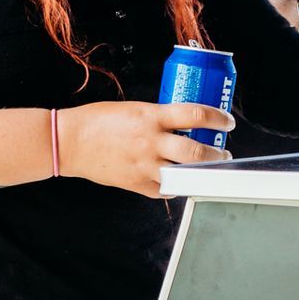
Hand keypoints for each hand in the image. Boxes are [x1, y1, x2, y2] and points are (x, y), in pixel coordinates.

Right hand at [59, 101, 231, 197]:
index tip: (228, 121)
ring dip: (202, 173)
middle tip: (226, 154)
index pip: (196, 114)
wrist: (70, 141)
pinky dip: (175, 187)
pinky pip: (163, 190)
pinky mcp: (135, 183)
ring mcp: (144, 165)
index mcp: (152, 116)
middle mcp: (151, 141)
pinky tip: (180, 182)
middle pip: (196, 151)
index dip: (218, 117)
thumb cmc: (100, 120)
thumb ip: (159, 118)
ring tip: (210, 171)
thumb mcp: (136, 109)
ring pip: (183, 174)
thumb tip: (185, 124)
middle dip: (217, 154)